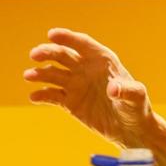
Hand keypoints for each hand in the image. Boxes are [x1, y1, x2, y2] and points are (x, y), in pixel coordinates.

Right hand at [23, 28, 165, 165]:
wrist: (131, 130)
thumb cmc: (137, 109)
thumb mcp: (136, 98)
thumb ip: (126, 90)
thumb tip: (112, 89)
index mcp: (102, 60)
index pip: (82, 44)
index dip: (67, 38)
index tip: (52, 35)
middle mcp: (85, 69)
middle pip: (63, 56)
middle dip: (48, 53)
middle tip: (35, 55)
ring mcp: (76, 85)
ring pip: (53, 74)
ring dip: (40, 73)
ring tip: (29, 76)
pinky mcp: (70, 102)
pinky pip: (52, 96)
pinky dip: (42, 95)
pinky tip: (34, 96)